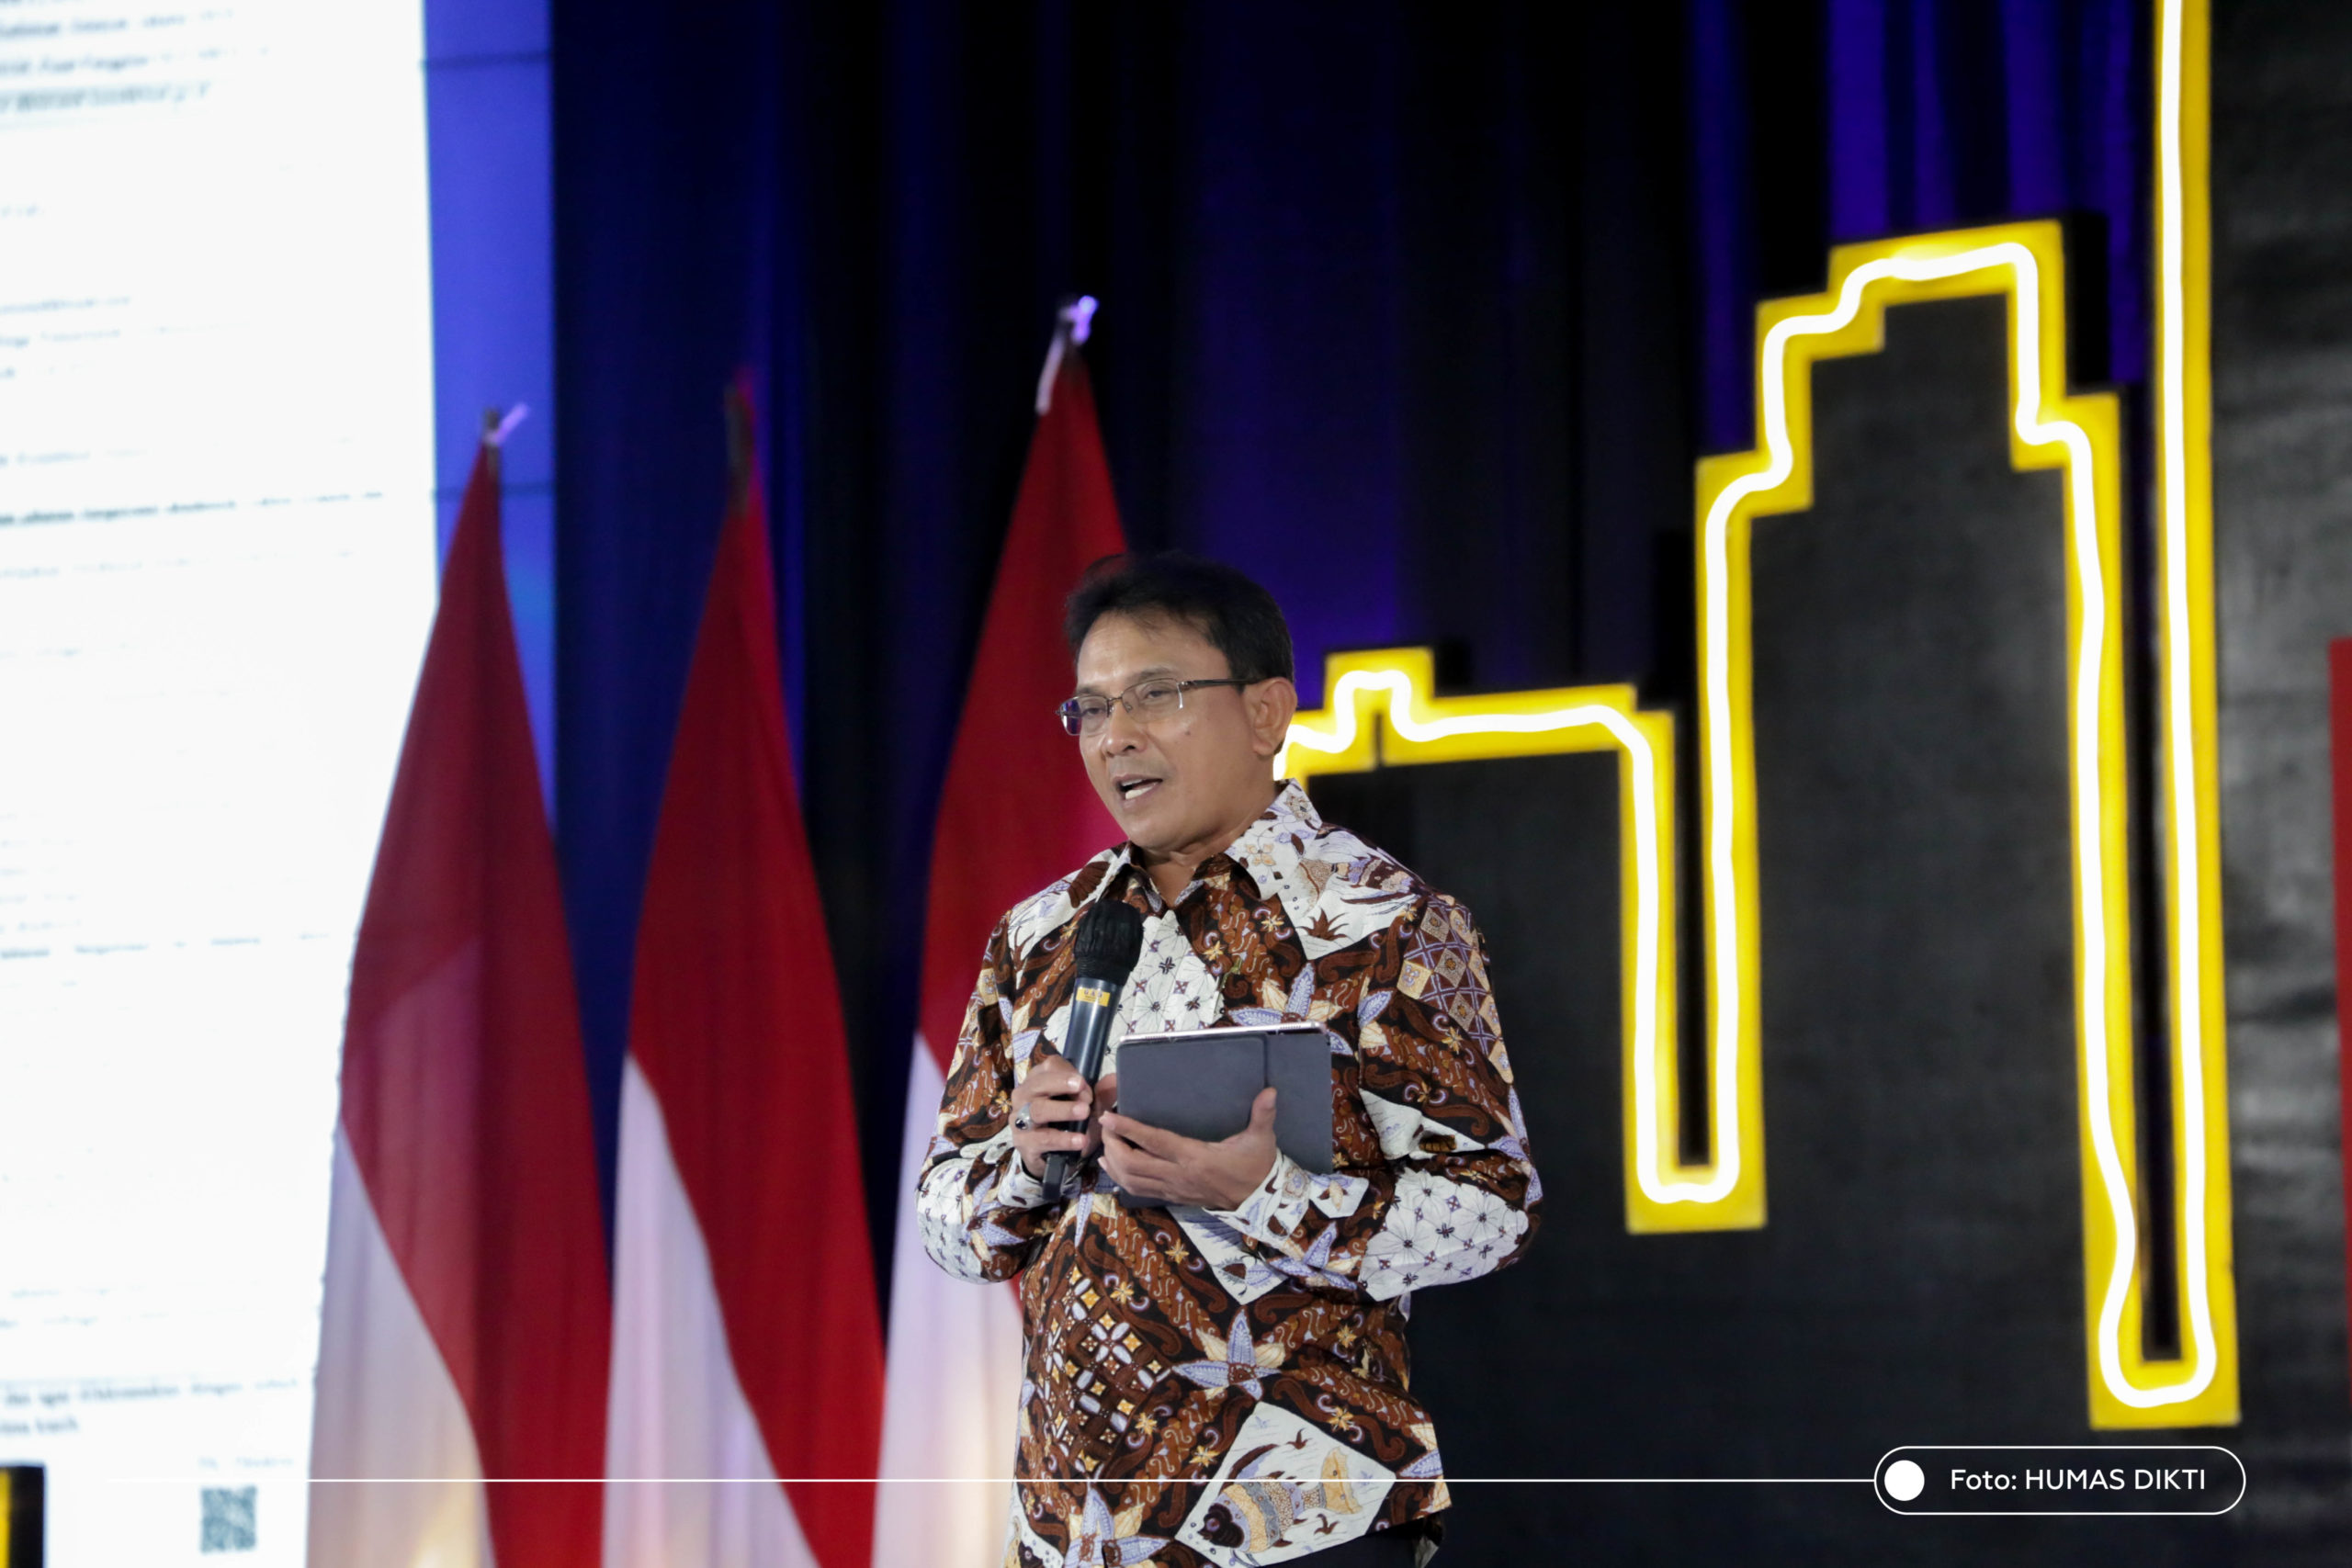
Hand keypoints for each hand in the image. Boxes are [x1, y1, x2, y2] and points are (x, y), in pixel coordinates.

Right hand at [1009, 1051, 1098, 1177]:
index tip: (1085, 1084)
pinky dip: (1063, 1139)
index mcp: (1039, 1080)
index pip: (1050, 1066)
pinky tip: (1080, 1140)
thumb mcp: (1085, 1107)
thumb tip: (1114, 1080)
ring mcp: (1020, 1120)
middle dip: (1062, 1084)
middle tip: (1083, 1090)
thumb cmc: (1066, 1123)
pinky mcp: (1024, 1143)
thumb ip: (1099, 1094)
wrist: (1049, 1158)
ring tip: (1085, 1112)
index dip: (1068, 1073)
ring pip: (1039, 1110)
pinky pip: (1043, 1139)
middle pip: (1039, 1083)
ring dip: (1063, 1110)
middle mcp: (1025, 1096)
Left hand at [1100, 1087, 1279, 1209]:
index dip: (1129, 1129)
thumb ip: (1262, 1115)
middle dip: (1114, 1145)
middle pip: (1133, 1164)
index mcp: (1196, 1158)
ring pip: (1132, 1180)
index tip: (1109, 1117)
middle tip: (1106, 1126)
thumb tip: (1270, 1091)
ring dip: (1113, 1163)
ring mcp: (1173, 1188)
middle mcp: (1179, 1175)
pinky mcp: (1172, 1196)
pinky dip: (1121, 1178)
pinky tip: (1111, 1166)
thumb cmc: (1256, 1166)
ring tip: (1104, 1143)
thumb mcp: (1262, 1139)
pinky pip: (1139, 1190)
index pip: (1155, 1142)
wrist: (1259, 1201)